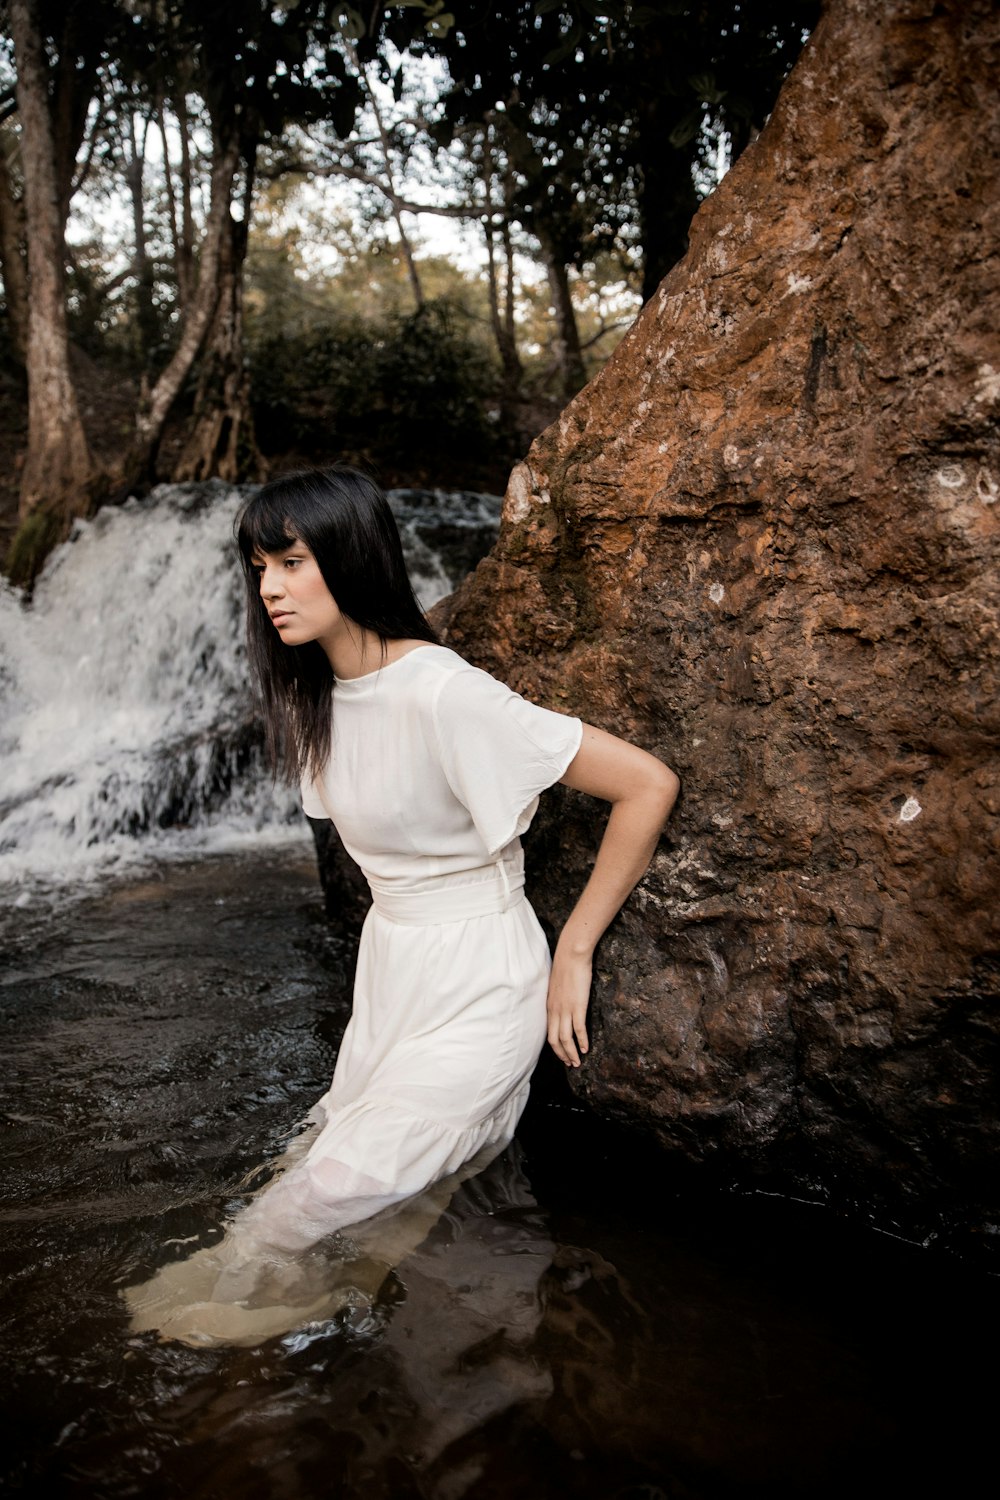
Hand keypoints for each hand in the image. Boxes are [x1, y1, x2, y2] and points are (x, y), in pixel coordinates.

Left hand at [546, 948, 591, 1067]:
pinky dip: (582, 1041)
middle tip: (570, 1064)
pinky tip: (587, 1048)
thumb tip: (563, 1002)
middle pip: (554, 1040)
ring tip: (578, 1062)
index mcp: (549, 1006)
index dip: (555, 1046)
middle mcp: (555, 1010)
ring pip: (565, 1039)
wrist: (571, 954)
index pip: (549, 1032)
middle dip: (562, 1054)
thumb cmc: (565, 965)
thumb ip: (558, 996)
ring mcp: (566, 1009)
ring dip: (572, 1053)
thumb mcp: (557, 985)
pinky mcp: (577, 1006)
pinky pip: (579, 1029)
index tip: (562, 1054)